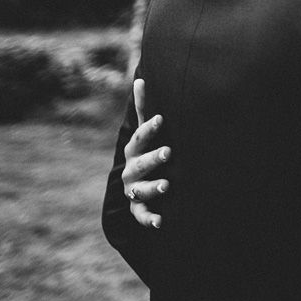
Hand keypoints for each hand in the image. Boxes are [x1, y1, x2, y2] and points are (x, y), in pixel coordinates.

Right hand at [121, 78, 170, 228]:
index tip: (163, 119)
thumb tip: (140, 78)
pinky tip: (161, 222)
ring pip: (140, 189)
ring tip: (167, 184)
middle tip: (169, 152)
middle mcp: (131, 169)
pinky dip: (149, 219)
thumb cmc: (147, 150)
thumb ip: (146, 108)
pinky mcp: (138, 208)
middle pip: (141, 163)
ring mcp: (133, 189)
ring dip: (153, 187)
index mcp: (135, 149)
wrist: (136, 183)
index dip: (150, 128)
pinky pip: (141, 215)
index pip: (141, 137)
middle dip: (153, 157)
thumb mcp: (146, 131)